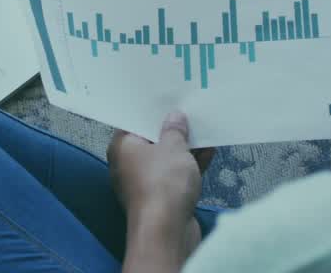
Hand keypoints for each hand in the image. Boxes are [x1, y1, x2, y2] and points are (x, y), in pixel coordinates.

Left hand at [108, 112, 215, 236]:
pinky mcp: (161, 198)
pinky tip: (209, 152)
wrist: (167, 231)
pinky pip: (176, 175)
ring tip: (205, 129)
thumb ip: (175, 130)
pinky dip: (190, 165)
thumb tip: (174, 118)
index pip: (134, 122)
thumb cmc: (163, 182)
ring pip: (166, 159)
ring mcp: (145, 183)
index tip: (168, 99)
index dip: (152, 111)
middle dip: (172, 129)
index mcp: (122, 147)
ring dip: (185, 148)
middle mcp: (128, 165)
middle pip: (152, 140)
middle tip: (189, 111)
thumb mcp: (173, 146)